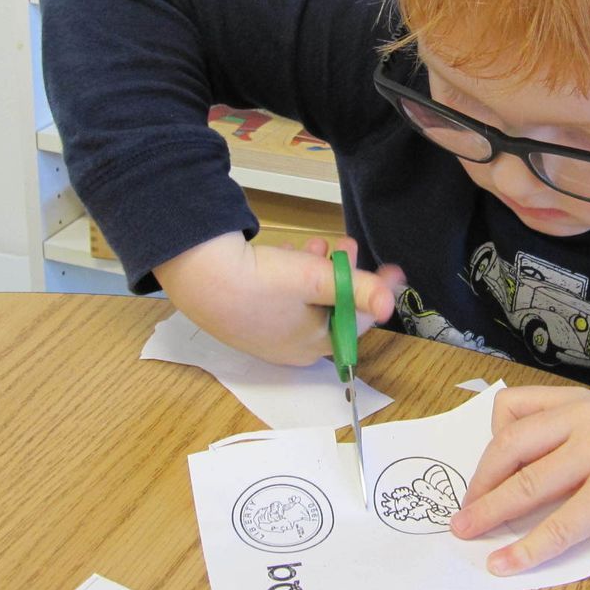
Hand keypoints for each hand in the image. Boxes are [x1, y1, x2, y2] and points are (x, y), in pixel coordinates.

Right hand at [153, 232, 406, 365]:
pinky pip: (282, 296)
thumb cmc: (260, 282)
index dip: (376, 293)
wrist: (197, 272)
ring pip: (307, 300)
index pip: (357, 322)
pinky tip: (289, 252)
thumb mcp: (317, 279)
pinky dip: (293, 274)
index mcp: (312, 346)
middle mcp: (290, 347)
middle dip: (345, 276)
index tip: (392, 270)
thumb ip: (358, 289)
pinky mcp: (246, 313)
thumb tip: (389, 305)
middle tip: (348, 245)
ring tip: (320, 242)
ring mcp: (266, 332)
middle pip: (333, 310)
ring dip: (320, 270)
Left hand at [449, 386, 589, 575]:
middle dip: (479, 483)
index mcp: (577, 401)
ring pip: (528, 485)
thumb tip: (504, 483)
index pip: (511, 409)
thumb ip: (561, 441)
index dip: (487, 445)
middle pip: (511, 447)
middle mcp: (586, 420)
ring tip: (466, 533)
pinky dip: (525, 549)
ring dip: (490, 513)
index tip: (480, 477)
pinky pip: (559, 527)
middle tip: (461, 512)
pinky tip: (504, 563)